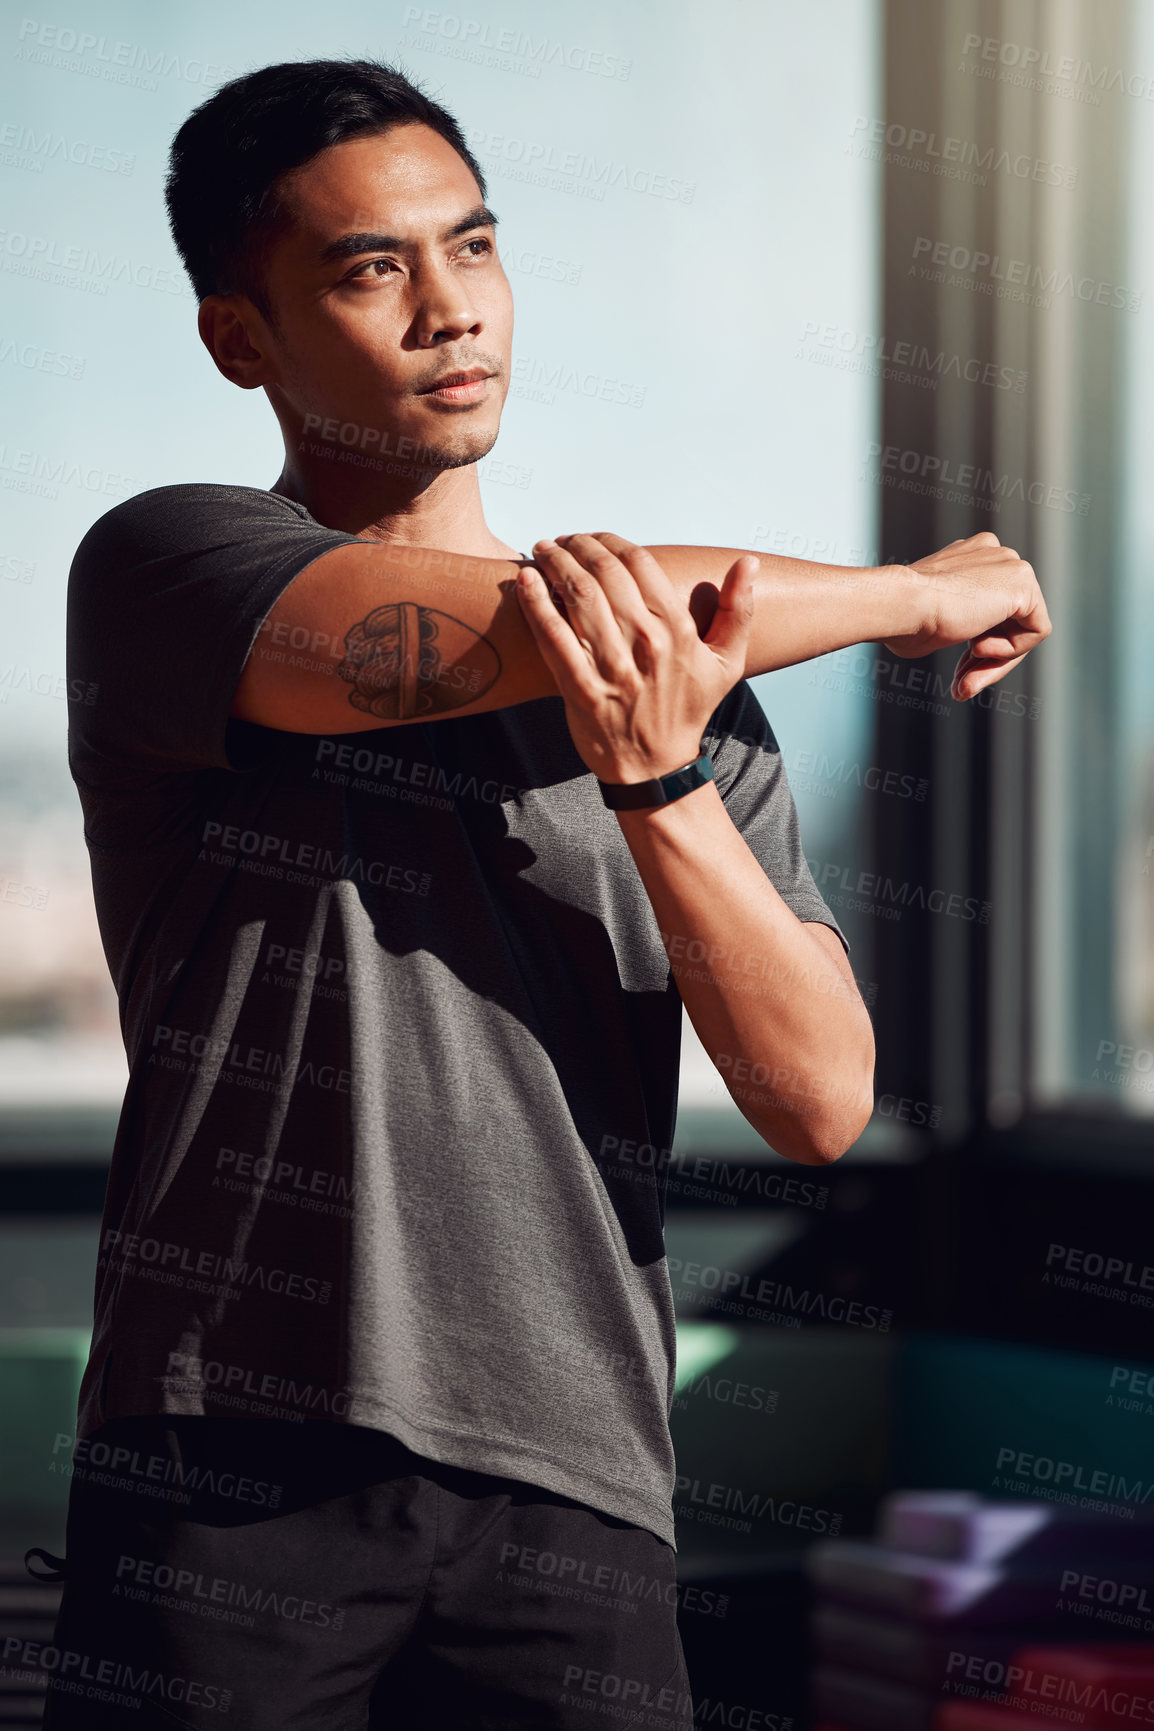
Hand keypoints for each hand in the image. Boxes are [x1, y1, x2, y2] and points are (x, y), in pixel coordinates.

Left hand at [515, 531, 756, 782]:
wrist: (655, 767)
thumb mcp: (726, 663)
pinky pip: (552, 636)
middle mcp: (644, 643)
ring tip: (541, 550)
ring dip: (554, 563)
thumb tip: (750, 563)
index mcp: (676, 630)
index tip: (594, 537)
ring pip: (577, 597)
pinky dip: (535, 602)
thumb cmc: (688, 709)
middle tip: (563, 540)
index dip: (611, 540)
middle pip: (604, 572)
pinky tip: (524, 580)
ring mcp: (611, 667)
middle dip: (578, 545)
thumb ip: (739, 611)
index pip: (639, 563)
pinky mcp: (580, 688)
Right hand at [881, 530, 1051, 699]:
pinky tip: (978, 647)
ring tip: (964, 675)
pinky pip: (1036, 630)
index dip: (978, 647)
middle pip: (1010, 621)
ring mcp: (1011, 566)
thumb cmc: (901, 618)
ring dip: (996, 660)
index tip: (958, 674)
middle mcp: (994, 556)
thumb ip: (956, 621)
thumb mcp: (931, 618)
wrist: (899, 604)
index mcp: (970, 558)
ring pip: (1024, 628)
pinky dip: (1011, 650)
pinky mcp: (1024, 584)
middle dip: (987, 660)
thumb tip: (976, 643)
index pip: (991, 608)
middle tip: (962, 688)